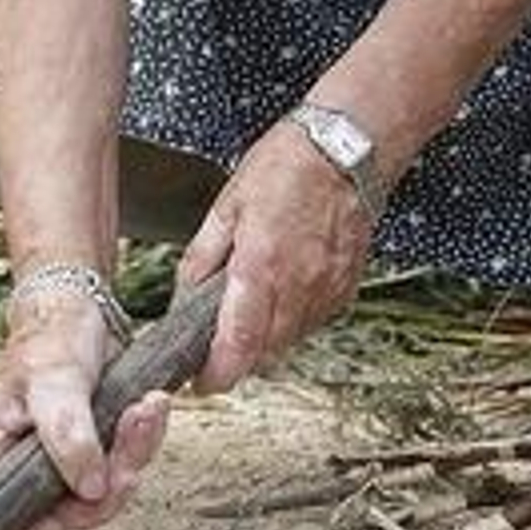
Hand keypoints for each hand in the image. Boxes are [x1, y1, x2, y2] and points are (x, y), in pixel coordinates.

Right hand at [0, 288, 169, 529]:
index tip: (80, 501)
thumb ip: (67, 434)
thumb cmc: (50, 337)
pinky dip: (143, 441)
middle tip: (128, 460)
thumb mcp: (54, 379)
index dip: (42, 528)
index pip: (4, 522)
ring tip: (146, 412)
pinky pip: (122, 466)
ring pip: (101, 493)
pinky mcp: (95, 448)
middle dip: (105, 490)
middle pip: (63, 514)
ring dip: (131, 458)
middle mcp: (22, 465)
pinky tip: (152, 407)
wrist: (80, 307)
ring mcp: (61, 460)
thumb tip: (90, 489)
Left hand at [177, 117, 376, 393]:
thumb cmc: (288, 165)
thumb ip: (202, 258)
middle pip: (262, 355)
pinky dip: (293, 318)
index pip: (237, 348)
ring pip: (289, 342)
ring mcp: (326, 291)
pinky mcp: (345, 289)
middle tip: (219, 339)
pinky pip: (312, 322)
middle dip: (237, 356)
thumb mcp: (227, 205)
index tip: (201, 381)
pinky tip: (284, 288)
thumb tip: (183, 298)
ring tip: (253, 301)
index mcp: (260, 268)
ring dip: (266, 338)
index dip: (216, 376)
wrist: (346, 148)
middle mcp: (297, 288)